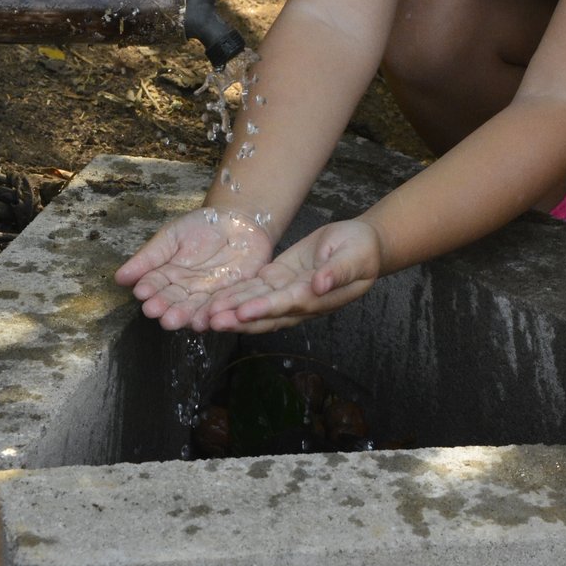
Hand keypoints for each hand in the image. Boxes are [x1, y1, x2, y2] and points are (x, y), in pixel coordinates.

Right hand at [114, 207, 273, 331]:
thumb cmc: (201, 226)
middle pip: (174, 302)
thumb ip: (149, 257)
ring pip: (195, 310)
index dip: (149, 289)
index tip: (141, 293)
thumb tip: (119, 278)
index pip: (155, 285)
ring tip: (176, 320)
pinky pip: (223, 308)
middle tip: (156, 312)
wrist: (238, 222)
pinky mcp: (231, 298)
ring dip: (186, 317)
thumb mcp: (172, 236)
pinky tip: (207, 320)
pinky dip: (215, 315)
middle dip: (165, 307)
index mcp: (168, 276)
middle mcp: (186, 291)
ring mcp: (208, 296)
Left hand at [205, 217, 383, 333]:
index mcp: (317, 298)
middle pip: (264, 313)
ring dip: (230, 309)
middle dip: (237, 318)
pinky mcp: (277, 279)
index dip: (264, 309)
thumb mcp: (355, 257)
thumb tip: (320, 284)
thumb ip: (338, 272)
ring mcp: (286, 292)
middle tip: (211, 320)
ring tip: (204, 314)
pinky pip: (253, 290)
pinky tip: (212, 299)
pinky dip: (234, 295)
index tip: (242, 313)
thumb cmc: (362, 250)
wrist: (360, 245)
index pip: (287, 305)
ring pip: (254, 304)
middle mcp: (298, 301)